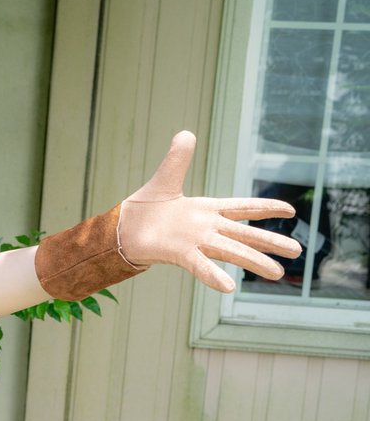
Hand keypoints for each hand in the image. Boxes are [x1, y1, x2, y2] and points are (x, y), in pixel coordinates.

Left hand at [119, 131, 302, 292]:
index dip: (265, 208)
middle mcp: (206, 228)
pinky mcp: (179, 254)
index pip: (242, 207)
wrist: (122, 229)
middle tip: (297, 250)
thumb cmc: (146, 208)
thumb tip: (186, 133)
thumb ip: (178, 159)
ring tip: (277, 274)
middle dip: (270, 241)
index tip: (291, 210)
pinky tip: (229, 287)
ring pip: (231, 252)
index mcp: (207, 209)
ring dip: (254, 261)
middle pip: (245, 234)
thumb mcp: (164, 179)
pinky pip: (200, 266)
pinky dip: (213, 275)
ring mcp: (195, 242)